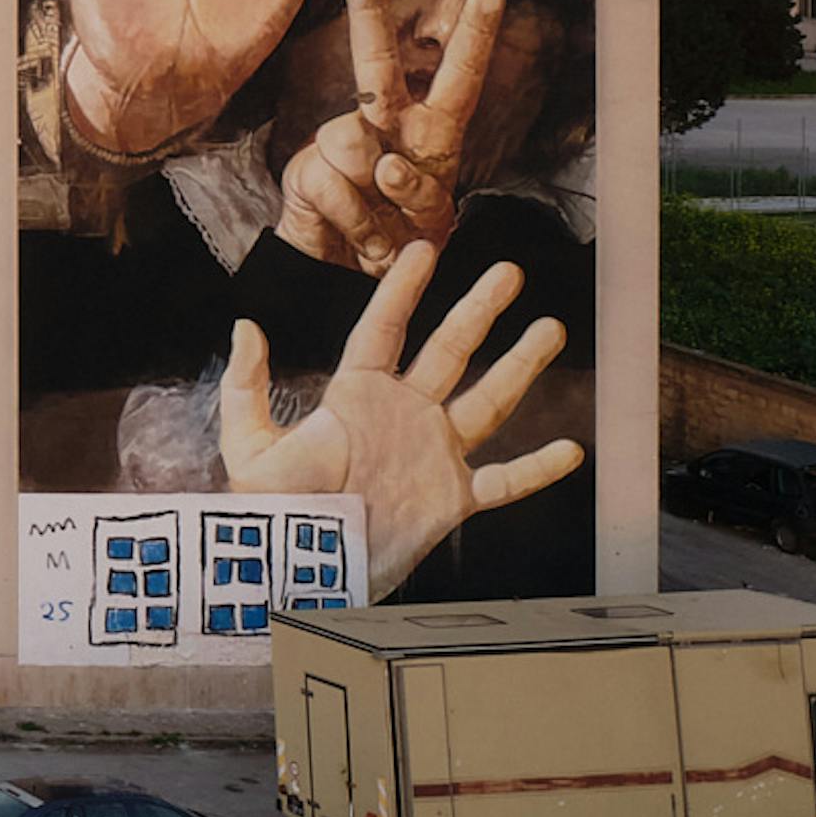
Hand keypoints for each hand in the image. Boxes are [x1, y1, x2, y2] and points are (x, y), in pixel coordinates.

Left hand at [219, 240, 582, 587]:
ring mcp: (431, 454)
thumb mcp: (249, 445)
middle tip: (509, 273)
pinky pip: (503, 481)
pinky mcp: (450, 498)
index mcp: (355, 397)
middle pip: (449, 351)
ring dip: (520, 366)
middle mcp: (401, 415)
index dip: (402, 289)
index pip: (383, 329)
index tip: (424, 250)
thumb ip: (247, 387)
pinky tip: (569, 450)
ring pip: (487, 401)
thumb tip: (246, 328)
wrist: (303, 567)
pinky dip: (537, 469)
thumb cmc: (272, 509)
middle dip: (479, 311)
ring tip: (550, 328)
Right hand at [277, 0, 504, 270]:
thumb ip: (418, 192)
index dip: (475, 37)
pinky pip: (332, 181)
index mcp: (431, 136)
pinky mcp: (306, 171)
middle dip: (366, 10)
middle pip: (376, 62)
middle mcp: (384, 128)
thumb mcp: (431, 225)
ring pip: (353, 138)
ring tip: (380, 229)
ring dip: (374, 197)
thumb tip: (382, 164)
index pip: (458, 80)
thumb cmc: (402, 247)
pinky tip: (359, 238)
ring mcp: (340, 146)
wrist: (348, 287)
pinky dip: (354, 220)